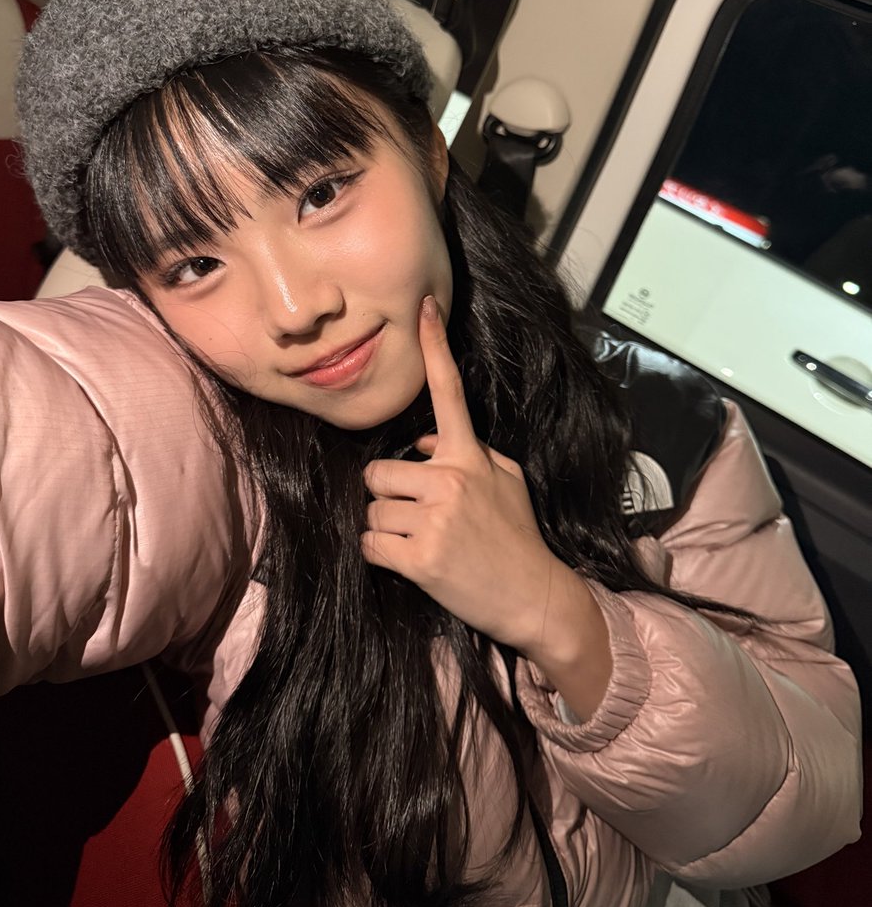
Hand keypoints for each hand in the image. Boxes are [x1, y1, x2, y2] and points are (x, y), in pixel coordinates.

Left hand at [362, 297, 581, 657]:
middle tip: (420, 518)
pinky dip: (381, 556)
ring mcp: (435, 519)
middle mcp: (452, 480)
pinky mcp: (420, 558)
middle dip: (390, 496)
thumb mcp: (506, 482)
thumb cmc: (519, 538)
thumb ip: (468, 453)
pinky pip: (370, 545)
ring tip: (423, 542)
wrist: (535, 598)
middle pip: (378, 472)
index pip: (450, 392)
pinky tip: (412, 563)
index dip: (436, 347)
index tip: (424, 308)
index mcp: (471, 456)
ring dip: (387, 529)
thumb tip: (423, 439)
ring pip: (372, 511)